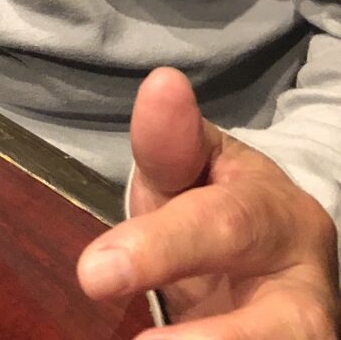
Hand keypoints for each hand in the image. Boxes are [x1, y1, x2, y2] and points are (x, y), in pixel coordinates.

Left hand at [78, 67, 338, 337]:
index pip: (220, 227)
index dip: (160, 251)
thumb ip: (170, 141)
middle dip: (211, 339)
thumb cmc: (217, 204)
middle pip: (277, 326)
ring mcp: (304, 335)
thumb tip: (162, 83)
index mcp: (273, 216)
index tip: (93, 274)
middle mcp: (303, 289)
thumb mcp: (191, 169)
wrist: (270, 258)